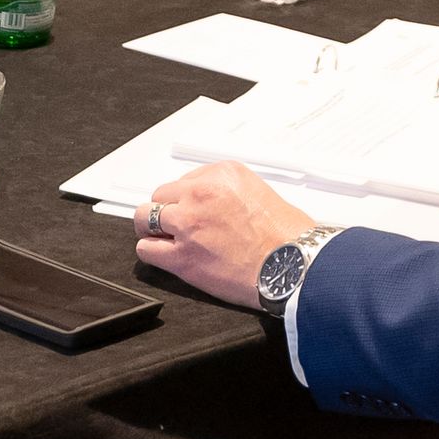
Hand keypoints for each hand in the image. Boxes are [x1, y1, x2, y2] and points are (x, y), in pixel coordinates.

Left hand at [134, 162, 315, 307]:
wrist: (293, 264)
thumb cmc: (287, 235)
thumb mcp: (260, 192)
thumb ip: (228, 193)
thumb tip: (209, 204)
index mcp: (224, 174)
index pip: (186, 179)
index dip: (188, 197)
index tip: (194, 207)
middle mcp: (202, 194)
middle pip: (161, 195)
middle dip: (168, 209)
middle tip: (179, 223)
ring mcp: (188, 224)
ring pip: (145, 218)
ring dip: (154, 229)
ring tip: (167, 238)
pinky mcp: (181, 256)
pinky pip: (146, 249)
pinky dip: (153, 252)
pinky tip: (167, 255)